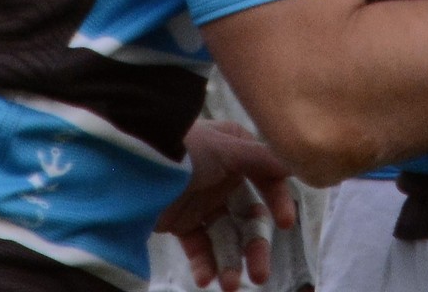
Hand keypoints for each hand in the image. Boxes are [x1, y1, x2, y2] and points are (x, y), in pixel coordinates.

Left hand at [155, 120, 294, 290]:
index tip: (285, 224)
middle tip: (260, 275)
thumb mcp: (227, 149)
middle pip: (248, 216)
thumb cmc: (185, 150)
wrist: (131, 167)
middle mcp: (222, 175)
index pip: (267, 177)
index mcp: (236, 149)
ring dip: (230, 262)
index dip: (278, 200)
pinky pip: (199, 246)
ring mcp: (201, 200)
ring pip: (226, 236)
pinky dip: (204, 263)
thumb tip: (296, 162)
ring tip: (228, 286)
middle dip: (254, 247)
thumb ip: (262, 159)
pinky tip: (204, 278)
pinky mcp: (181, 221)